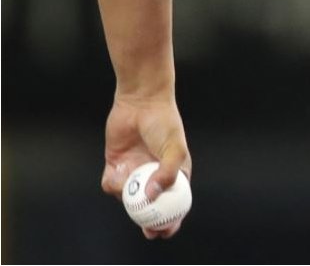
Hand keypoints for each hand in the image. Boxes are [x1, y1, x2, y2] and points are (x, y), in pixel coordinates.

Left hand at [101, 95, 191, 238]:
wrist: (141, 102)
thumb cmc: (164, 124)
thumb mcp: (174, 148)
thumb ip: (167, 173)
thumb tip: (152, 196)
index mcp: (174, 173)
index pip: (175, 203)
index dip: (171, 220)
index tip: (165, 230)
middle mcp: (154, 175)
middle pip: (150, 207)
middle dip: (147, 221)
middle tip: (146, 229)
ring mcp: (135, 171)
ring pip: (128, 197)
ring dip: (127, 196)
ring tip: (128, 178)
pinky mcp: (116, 165)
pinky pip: (111, 185)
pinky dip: (112, 184)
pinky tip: (116, 171)